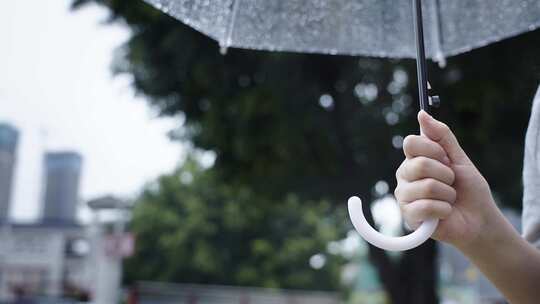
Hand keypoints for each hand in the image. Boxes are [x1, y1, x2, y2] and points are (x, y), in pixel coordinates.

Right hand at [395, 111, 498, 248]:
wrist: (479, 219)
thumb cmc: (468, 189)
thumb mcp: (459, 158)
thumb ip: (441, 136)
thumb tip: (422, 113)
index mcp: (413, 160)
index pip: (411, 143)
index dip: (434, 150)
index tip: (446, 159)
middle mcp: (404, 176)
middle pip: (420, 164)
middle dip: (446, 174)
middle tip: (450, 183)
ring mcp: (404, 197)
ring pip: (427, 186)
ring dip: (448, 194)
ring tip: (448, 199)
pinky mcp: (409, 217)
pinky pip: (427, 206)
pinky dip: (444, 210)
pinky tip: (444, 213)